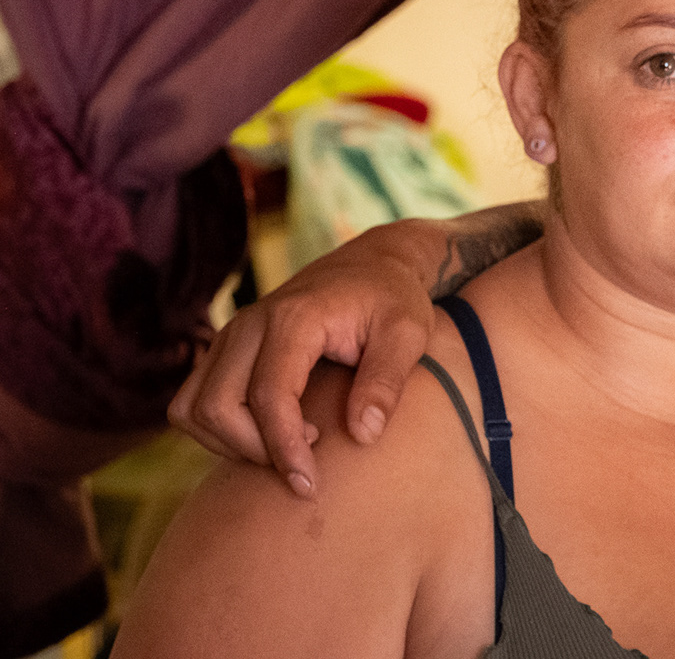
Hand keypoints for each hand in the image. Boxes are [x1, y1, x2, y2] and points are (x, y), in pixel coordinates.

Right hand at [168, 220, 438, 497]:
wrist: (372, 263)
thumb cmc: (393, 299)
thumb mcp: (408, 333)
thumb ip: (387, 381)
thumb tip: (362, 435)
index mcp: (295, 317)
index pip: (270, 396)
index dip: (283, 447)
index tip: (310, 484)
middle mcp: (250, 323)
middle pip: (216, 407)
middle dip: (253, 450)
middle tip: (305, 463)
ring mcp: (231, 334)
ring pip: (192, 408)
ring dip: (229, 443)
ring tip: (288, 447)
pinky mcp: (226, 348)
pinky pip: (192, 402)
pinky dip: (218, 430)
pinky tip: (269, 432)